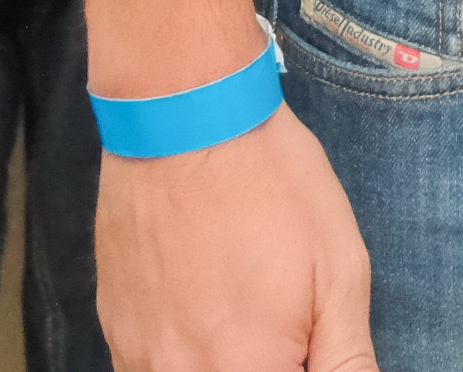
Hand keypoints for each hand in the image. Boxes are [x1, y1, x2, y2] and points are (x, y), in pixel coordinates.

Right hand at [101, 113, 376, 371]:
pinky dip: (184, 356)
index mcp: (248, 370)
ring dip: (224, 360)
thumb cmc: (269, 185)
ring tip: (243, 305)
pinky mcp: (114, 333)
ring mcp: (139, 358)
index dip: (304, 364)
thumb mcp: (340, 272)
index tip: (307, 343)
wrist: (184, 117)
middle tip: (282, 323)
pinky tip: (206, 307)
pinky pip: (152, 371)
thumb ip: (348, 361)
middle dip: (267, 361)